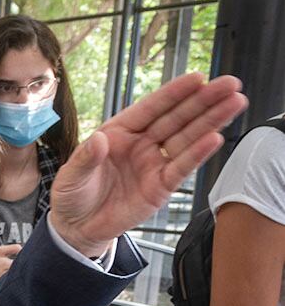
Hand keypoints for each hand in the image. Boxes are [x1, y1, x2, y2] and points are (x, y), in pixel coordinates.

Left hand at [49, 73, 246, 256]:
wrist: (76, 227)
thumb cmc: (72, 195)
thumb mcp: (71, 175)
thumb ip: (85, 158)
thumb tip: (99, 140)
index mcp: (118, 132)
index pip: (150, 108)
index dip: (174, 93)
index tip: (197, 78)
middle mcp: (140, 144)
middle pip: (176, 119)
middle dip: (203, 101)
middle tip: (229, 85)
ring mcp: (153, 164)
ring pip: (186, 139)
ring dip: (211, 122)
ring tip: (235, 103)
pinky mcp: (160, 187)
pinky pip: (181, 168)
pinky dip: (198, 154)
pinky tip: (215, 139)